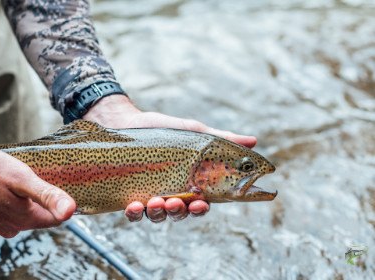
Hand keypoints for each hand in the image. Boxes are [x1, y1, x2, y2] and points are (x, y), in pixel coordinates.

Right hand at [0, 145, 75, 237]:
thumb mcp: (21, 177)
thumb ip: (47, 195)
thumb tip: (71, 211)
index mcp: (24, 219)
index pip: (54, 219)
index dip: (57, 202)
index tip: (54, 184)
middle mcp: (10, 228)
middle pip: (36, 216)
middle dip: (37, 200)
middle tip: (28, 178)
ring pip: (19, 216)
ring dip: (20, 201)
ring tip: (11, 182)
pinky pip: (2, 215)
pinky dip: (4, 203)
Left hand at [83, 95, 256, 222]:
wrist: (124, 121)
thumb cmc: (162, 128)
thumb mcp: (193, 133)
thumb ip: (220, 140)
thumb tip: (253, 141)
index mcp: (188, 183)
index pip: (200, 203)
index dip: (202, 208)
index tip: (202, 203)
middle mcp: (170, 194)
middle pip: (180, 213)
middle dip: (181, 212)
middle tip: (179, 203)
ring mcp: (149, 196)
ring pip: (157, 216)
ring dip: (159, 213)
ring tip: (156, 202)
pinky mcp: (128, 195)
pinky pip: (133, 213)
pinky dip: (135, 213)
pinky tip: (134, 206)